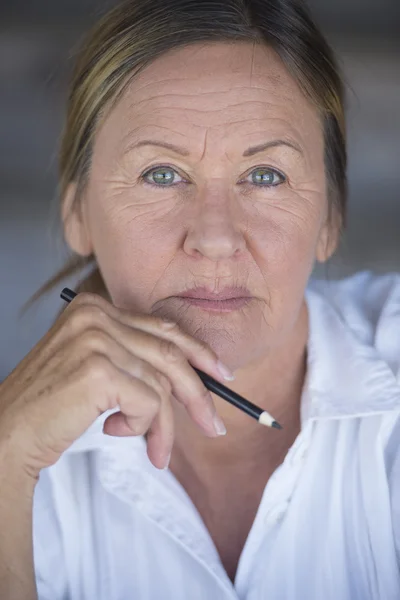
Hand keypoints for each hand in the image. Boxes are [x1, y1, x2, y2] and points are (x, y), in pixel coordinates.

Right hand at [0, 293, 229, 477]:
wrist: (8, 433)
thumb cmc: (52, 406)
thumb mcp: (96, 369)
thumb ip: (135, 360)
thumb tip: (190, 378)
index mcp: (95, 307)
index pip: (161, 326)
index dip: (197, 352)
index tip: (220, 374)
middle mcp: (95, 315)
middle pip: (169, 352)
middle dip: (197, 392)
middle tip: (213, 424)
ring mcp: (96, 339)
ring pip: (161, 384)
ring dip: (163, 425)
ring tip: (154, 449)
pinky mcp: (98, 370)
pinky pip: (148, 402)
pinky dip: (145, 428)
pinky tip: (117, 432)